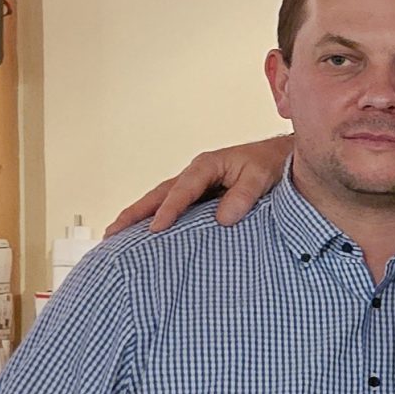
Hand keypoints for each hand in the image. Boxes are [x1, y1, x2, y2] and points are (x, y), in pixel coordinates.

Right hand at [106, 134, 290, 234]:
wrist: (283, 158)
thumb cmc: (272, 165)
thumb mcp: (261, 176)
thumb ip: (243, 195)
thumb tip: (223, 218)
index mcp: (206, 166)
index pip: (181, 191)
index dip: (168, 210)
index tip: (155, 229)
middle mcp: (194, 174)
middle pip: (158, 194)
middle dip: (134, 213)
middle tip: (111, 233)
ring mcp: (195, 184)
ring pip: (160, 200)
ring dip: (138, 216)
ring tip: (115, 235)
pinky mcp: (200, 195)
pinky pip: (173, 206)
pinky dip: (156, 217)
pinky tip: (144, 233)